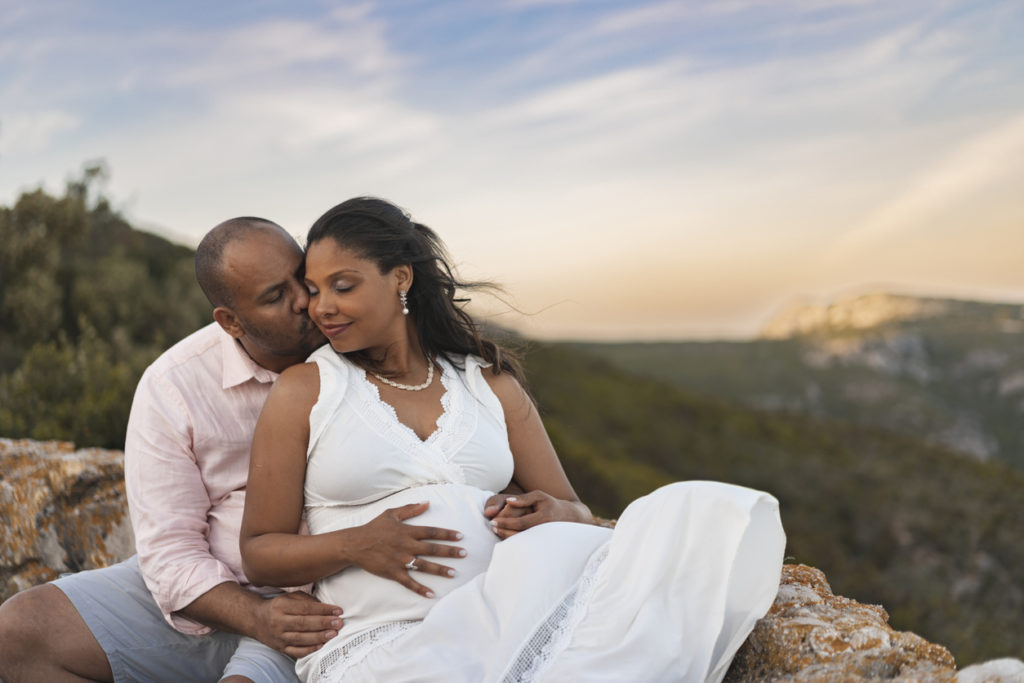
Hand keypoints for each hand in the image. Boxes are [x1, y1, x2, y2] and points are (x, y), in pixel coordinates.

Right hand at [253, 591, 343, 657]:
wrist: (257, 620)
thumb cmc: (279, 606)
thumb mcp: (289, 597)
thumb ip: (306, 600)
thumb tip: (325, 607)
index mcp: (281, 606)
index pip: (305, 608)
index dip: (323, 610)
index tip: (338, 611)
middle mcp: (278, 622)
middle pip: (303, 623)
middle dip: (323, 623)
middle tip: (338, 623)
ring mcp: (278, 636)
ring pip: (300, 638)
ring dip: (319, 637)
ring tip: (333, 634)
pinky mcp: (280, 648)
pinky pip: (295, 651)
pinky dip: (309, 650)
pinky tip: (321, 645)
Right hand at [346, 501, 465, 597]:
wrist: (355, 544)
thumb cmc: (373, 527)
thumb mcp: (391, 514)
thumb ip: (410, 509)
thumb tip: (427, 503)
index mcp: (407, 531)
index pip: (432, 532)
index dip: (447, 534)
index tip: (460, 537)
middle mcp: (406, 545)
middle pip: (432, 549)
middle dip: (450, 551)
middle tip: (464, 554)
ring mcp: (400, 560)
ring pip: (424, 566)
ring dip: (440, 570)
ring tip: (454, 573)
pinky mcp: (393, 572)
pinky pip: (409, 582)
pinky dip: (420, 588)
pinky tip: (431, 593)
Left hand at [487, 491, 589, 538]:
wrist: (568, 518)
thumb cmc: (550, 504)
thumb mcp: (539, 496)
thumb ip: (524, 499)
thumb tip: (508, 502)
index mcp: (544, 518)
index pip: (521, 523)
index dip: (506, 523)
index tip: (493, 522)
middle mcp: (544, 531)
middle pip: (520, 535)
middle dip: (504, 532)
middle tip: (492, 527)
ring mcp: (544, 540)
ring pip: (522, 543)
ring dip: (507, 538)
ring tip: (497, 532)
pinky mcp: (542, 546)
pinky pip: (526, 546)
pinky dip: (515, 543)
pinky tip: (506, 538)